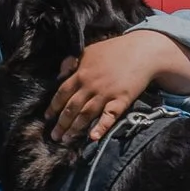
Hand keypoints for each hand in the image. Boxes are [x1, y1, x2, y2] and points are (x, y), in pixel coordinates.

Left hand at [47, 26, 189, 145]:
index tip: (47, 118)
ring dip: (75, 129)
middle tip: (54, 136)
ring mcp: (105, 93)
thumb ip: (72, 61)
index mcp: (81, 72)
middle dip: (61, 123)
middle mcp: (90, 85)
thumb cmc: (115, 50)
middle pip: (71, 107)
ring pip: (86, 114)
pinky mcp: (121, 100)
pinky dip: (100, 127)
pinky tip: (93, 137)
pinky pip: (108, 117)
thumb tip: (59, 74)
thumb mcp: (89, 50)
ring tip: (66, 139)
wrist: (142, 51)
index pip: (62, 93)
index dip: (53, 106)